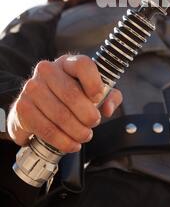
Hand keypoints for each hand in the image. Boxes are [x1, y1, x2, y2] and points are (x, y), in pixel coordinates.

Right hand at [7, 54, 122, 152]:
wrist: (38, 108)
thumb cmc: (69, 97)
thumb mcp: (93, 92)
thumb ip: (109, 96)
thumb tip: (108, 108)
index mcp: (67, 62)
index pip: (82, 64)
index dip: (94, 82)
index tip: (98, 98)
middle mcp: (47, 70)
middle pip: (72, 93)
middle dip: (87, 115)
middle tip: (93, 123)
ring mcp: (32, 88)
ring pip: (60, 114)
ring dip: (77, 131)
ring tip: (84, 135)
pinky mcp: (22, 107)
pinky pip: (46, 128)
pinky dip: (62, 140)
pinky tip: (71, 143)